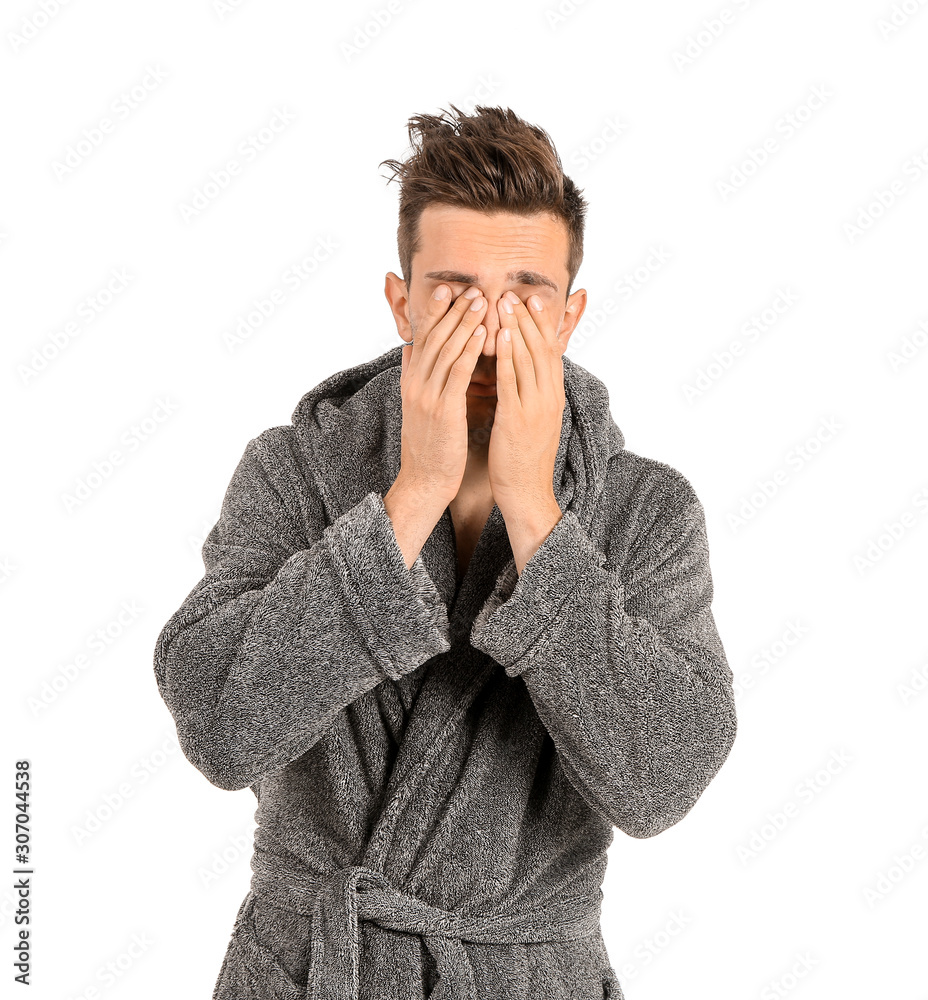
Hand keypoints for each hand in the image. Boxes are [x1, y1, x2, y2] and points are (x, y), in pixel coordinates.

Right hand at [397, 285, 487, 503]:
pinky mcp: (443, 411)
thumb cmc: (430, 447)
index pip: (423, 339)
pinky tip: (483, 334)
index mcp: (411, 382)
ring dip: (464, 323)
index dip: (435, 313)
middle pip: (434, 338)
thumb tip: (410, 349)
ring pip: (446, 350)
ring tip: (481, 301)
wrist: (425, 481)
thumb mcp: (416, 407)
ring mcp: (427, 397)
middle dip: (453, 311)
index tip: (448, 290)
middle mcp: (416, 385)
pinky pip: (457, 373)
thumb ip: (414, 376)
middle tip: (471, 288)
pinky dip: (469, 350)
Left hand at [488, 290, 565, 515]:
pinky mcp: (518, 420)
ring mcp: (536, 408)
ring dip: (517, 328)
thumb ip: (529, 395)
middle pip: (541, 349)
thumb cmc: (524, 458)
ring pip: (529, 360)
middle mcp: (550, 398)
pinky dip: (508, 357)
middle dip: (528, 319)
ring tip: (505, 304)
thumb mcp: (532, 420)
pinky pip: (513, 382)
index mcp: (553, 397)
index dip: (540, 325)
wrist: (527, 493)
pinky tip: (500, 337)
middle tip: (516, 292)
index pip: (549, 352)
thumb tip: (521, 374)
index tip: (530, 301)